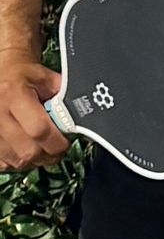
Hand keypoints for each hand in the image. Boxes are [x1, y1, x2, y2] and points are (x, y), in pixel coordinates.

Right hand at [0, 58, 68, 172]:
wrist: (1, 73)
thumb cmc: (24, 76)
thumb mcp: (46, 77)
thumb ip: (63, 94)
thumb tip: (81, 114)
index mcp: (15, 96)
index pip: (39, 129)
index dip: (57, 141)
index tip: (66, 141)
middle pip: (28, 151)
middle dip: (49, 155)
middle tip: (57, 148)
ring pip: (17, 161)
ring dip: (35, 160)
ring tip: (42, 148)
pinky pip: (4, 164)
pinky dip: (18, 162)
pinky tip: (25, 150)